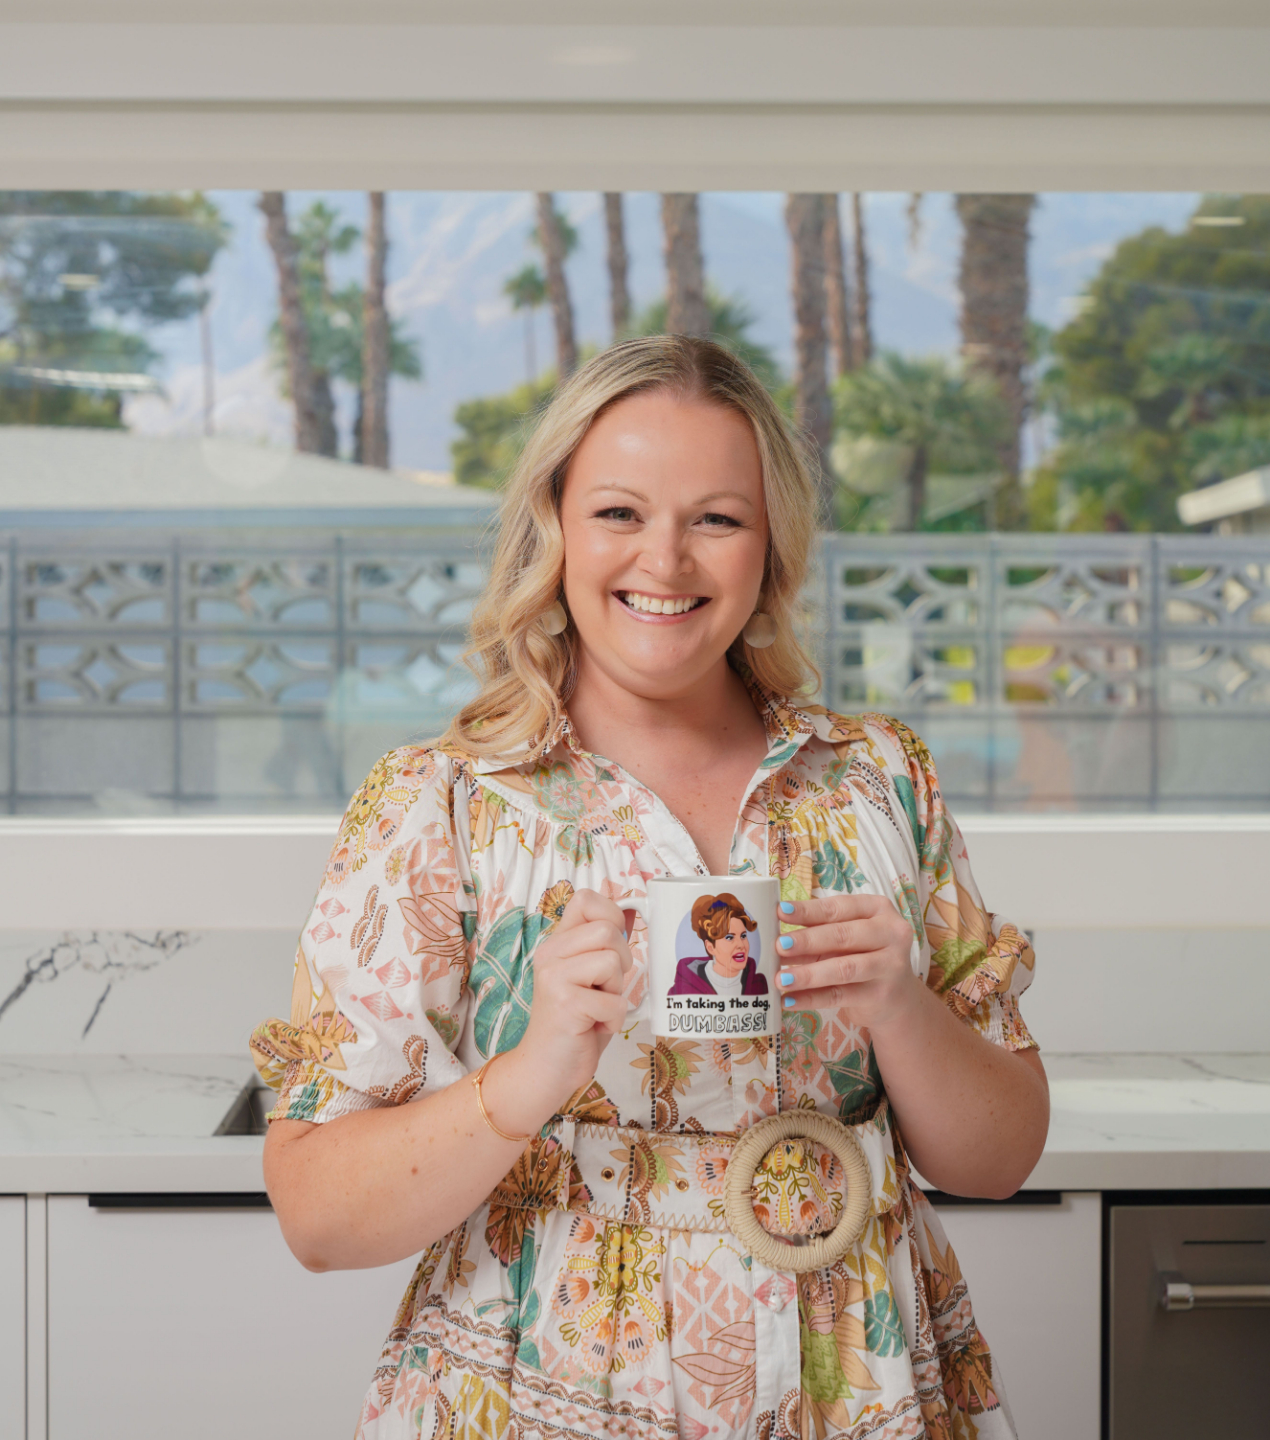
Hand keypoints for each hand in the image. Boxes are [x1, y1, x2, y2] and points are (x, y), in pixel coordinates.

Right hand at [503, 888, 633, 1115]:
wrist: (546, 1069)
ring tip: (598, 1007)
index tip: (613, 945)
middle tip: (605, 987)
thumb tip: (632, 913)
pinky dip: (614, 1019)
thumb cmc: (575, 1024)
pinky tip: (594, 1026)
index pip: (585, 899)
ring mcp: (554, 977)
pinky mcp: (565, 1003)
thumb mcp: (591, 977)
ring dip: (616, 991)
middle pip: (608, 930)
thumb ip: (604, 947)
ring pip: (612, 961)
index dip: (611, 915)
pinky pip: (614, 1001)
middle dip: (621, 961)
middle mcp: (550, 954)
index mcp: (556, 943)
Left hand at [775, 894, 920, 1034]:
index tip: (780, 911)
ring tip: (781, 979)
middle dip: (807, 941)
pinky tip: (790, 1000)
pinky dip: (812, 999)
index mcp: (878, 909)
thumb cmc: (864, 955)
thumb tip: (777, 936)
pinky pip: (840, 996)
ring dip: (808, 974)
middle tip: (778, 946)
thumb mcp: (845, 938)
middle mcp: (890, 933)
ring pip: (843, 968)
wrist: (897, 997)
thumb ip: (817, 932)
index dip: (808, 910)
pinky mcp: (881, 995)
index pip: (839, 908)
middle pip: (843, 935)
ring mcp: (890, 965)